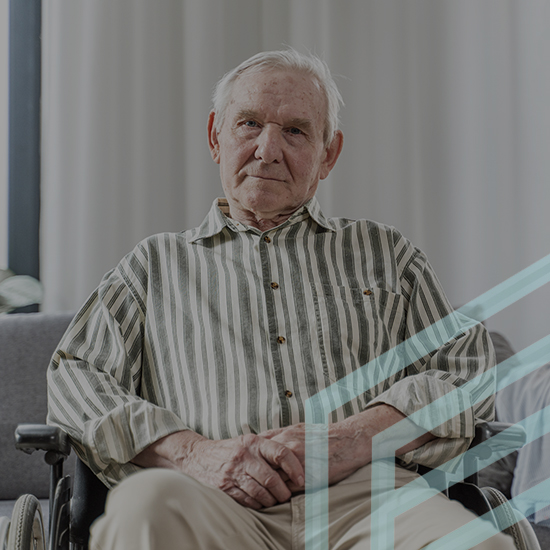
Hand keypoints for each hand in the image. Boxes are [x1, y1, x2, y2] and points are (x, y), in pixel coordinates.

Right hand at [180, 433, 304, 508]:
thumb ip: (268, 447)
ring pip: (261, 492)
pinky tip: (260, 503)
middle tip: (287, 495)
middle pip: (271, 478)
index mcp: (253, 442)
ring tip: (275, 500)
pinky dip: (258, 504)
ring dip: (271, 500)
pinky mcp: (225, 487)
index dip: (294, 467)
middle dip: (283, 491)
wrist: (198, 456)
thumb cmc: (231, 449)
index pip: (280, 453)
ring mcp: (233, 472)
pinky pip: (247, 500)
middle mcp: (244, 455)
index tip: (301, 479)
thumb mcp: (248, 441)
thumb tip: (297, 454)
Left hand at [260, 423, 368, 490]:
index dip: (252, 460)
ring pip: (273, 479)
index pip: (257, 450)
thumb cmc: (322, 435)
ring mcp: (297, 461)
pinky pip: (288, 489)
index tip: (247, 467)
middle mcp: (287, 447)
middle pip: (262, 465)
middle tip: (251, 482)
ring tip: (264, 493)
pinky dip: (283, 494)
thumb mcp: (297, 428)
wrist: (348, 441)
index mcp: (284, 435)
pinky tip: (281, 496)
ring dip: (268, 487)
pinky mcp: (308, 476)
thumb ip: (278, 434)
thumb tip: (259, 438)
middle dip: (256, 474)